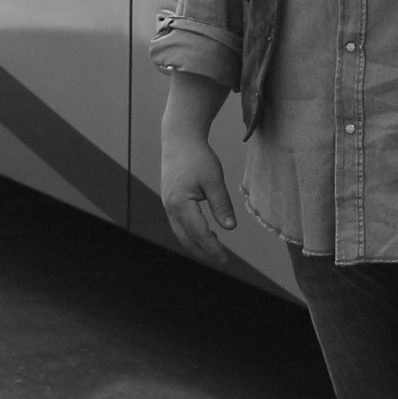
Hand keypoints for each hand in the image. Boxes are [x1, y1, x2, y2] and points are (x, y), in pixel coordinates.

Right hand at [160, 118, 239, 265]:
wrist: (179, 139)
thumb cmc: (198, 157)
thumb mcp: (214, 179)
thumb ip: (221, 204)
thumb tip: (230, 228)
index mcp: (180, 203)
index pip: (198, 233)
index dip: (212, 248)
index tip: (225, 258)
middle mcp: (170, 207)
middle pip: (186, 239)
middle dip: (203, 252)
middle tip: (222, 259)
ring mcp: (167, 205)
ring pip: (180, 233)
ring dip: (196, 244)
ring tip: (215, 248)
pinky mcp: (169, 200)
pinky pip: (179, 224)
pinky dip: (190, 233)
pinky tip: (204, 232)